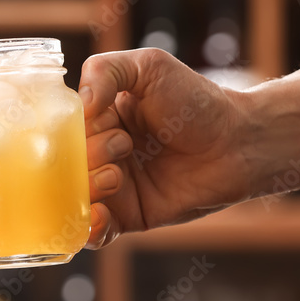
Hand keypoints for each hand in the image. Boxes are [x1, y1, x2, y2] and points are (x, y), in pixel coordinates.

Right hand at [79, 48, 249, 247]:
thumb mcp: (149, 66)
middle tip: (123, 146)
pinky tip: (100, 215)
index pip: (61, 130)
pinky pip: (96, 234)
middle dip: (86, 156)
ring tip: (116, 176)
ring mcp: (114, 187)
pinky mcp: (131, 216)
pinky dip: (89, 229)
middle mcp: (101, 153)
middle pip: (65, 166)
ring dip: (87, 189)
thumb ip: (105, 70)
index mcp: (98, 118)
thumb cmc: (197, 100)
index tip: (100, 121)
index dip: (71, 130)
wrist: (238, 142)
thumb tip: (79, 105)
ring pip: (74, 199)